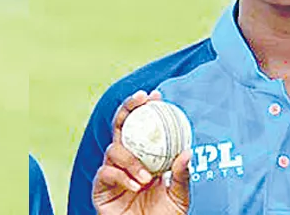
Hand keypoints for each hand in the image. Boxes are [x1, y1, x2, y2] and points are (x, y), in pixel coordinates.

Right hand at [93, 90, 191, 214]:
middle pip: (121, 126)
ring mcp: (113, 171)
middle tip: (141, 100)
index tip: (156, 95)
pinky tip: (136, 185)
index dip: (145, 107)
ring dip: (131, 159)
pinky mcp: (101, 188)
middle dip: (128, 108)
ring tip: (147, 177)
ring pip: (113, 149)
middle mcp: (127, 159)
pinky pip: (107, 173)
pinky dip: (122, 176)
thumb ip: (182, 175)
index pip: (143, 125)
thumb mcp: (179, 195)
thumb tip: (188, 152)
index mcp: (146, 155)